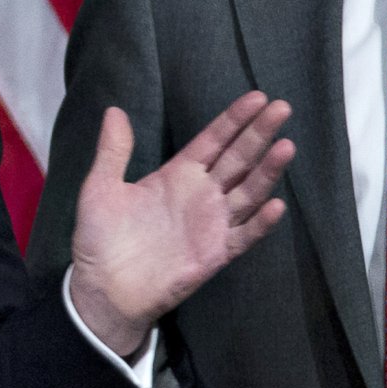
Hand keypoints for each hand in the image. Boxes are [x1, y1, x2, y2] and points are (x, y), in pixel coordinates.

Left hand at [68, 92, 294, 356]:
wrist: (103, 290)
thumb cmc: (100, 239)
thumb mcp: (101, 189)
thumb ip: (113, 152)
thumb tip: (114, 110)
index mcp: (177, 174)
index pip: (213, 140)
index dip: (234, 120)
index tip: (258, 97)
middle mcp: (201, 194)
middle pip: (238, 158)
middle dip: (259, 133)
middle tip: (282, 108)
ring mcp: (212, 223)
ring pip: (248, 191)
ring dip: (267, 170)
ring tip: (286, 146)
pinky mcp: (216, 253)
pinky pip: (244, 235)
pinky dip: (261, 223)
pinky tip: (277, 205)